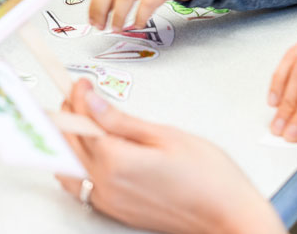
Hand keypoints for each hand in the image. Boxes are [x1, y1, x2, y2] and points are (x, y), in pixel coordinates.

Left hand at [57, 80, 286, 233]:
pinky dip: (77, 163)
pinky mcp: (115, 211)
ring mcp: (109, 203)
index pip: (84, 123)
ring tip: (83, 116)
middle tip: (79, 93)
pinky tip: (89, 150)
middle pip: (71, 145)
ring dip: (69, 140)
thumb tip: (93, 103)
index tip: (83, 82)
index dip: (79, 98)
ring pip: (71, 168)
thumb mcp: (166, 135)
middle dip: (70, 114)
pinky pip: (82, 185)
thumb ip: (123, 121)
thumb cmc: (207, 175)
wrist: (227, 214)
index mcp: (118, 163)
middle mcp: (107, 187)